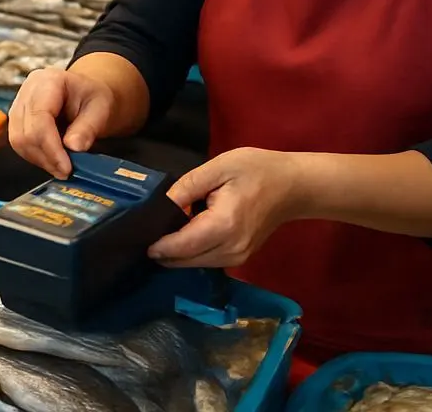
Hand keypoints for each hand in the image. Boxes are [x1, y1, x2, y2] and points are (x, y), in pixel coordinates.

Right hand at [8, 67, 116, 178]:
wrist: (87, 96)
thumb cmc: (93, 98)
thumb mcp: (100, 109)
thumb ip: (88, 128)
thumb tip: (74, 147)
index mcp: (48, 81)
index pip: (40, 117)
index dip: (51, 147)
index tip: (66, 167)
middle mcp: (27, 91)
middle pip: (25, 132)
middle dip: (46, 157)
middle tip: (66, 171)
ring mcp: (19, 105)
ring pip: (18, 141)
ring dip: (40, 160)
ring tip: (62, 167)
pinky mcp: (17, 120)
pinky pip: (20, 144)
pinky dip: (36, 157)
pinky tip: (53, 159)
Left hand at [148, 148, 304, 267]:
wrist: (293, 186)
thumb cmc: (257, 170)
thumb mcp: (219, 167)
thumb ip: (187, 186)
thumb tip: (162, 206)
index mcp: (223, 226)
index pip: (180, 246)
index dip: (156, 245)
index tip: (138, 235)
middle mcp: (230, 250)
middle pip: (184, 261)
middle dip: (163, 250)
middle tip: (145, 232)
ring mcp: (237, 258)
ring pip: (194, 265)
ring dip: (176, 253)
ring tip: (163, 231)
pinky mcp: (240, 259)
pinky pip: (206, 261)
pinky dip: (191, 253)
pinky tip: (183, 235)